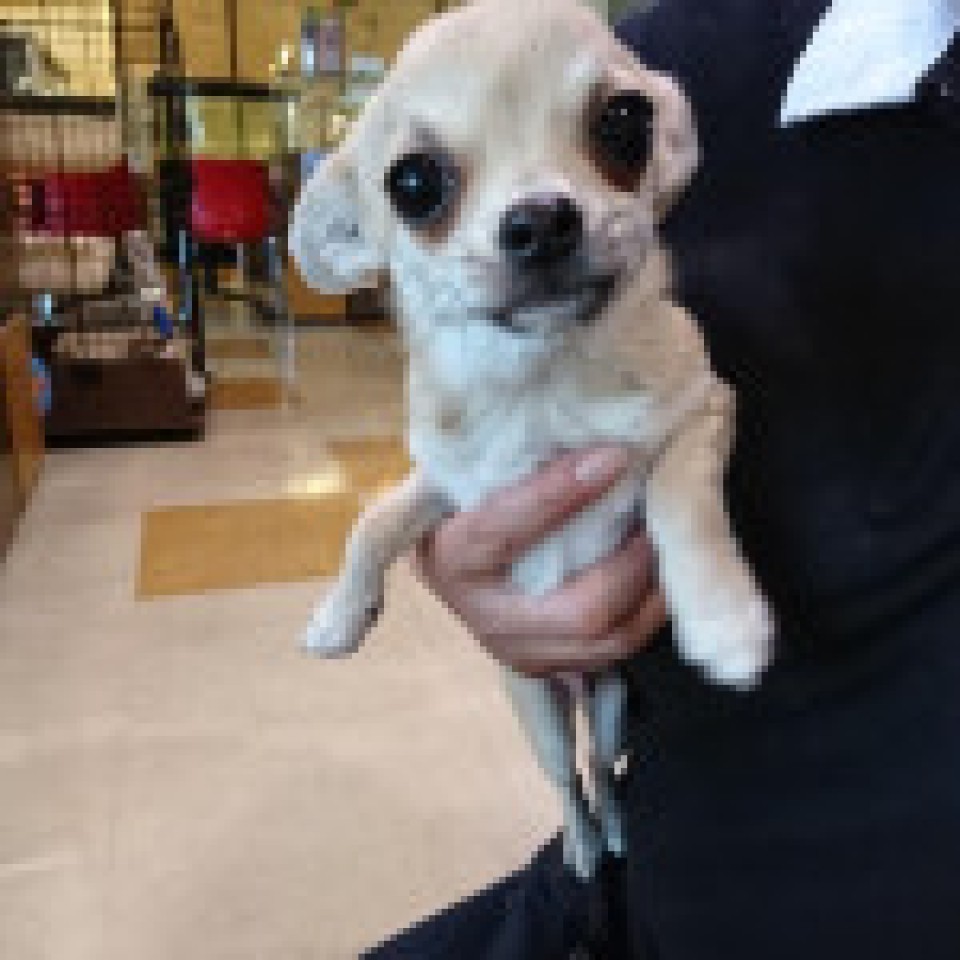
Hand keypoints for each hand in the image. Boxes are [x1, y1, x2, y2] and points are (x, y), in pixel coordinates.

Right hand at [410, 446, 667, 675]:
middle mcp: (483, 614)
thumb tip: (582, 426)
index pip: (506, 527)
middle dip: (635, 565)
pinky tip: (659, 579)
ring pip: (607, 642)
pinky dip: (645, 615)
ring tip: (669, 548)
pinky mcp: (546, 666)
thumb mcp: (464, 478)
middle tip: (659, 519)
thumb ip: (508, 458)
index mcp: (451, 556)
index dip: (561, 493)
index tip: (614, 457)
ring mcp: (518, 650)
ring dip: (651, 594)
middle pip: (581, 611)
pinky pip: (613, 654)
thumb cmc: (462, 506)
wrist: (447, 561)